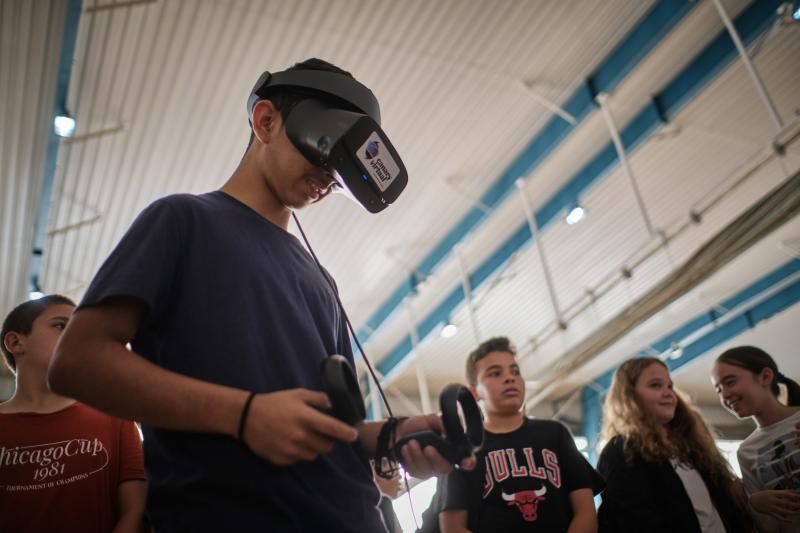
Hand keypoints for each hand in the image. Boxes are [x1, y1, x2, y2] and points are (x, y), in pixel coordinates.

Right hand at [242, 389, 357, 464]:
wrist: (247, 417)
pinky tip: (291, 442)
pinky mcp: (282, 459)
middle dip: (327, 440)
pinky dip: (299, 453)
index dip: (346, 433)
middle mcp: (300, 436)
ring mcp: (290, 450)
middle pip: (326, 446)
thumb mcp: (297, 394)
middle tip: (320, 432)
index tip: (354, 436)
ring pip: (313, 455)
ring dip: (314, 448)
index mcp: (305, 418)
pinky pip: (299, 459)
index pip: (332, 428)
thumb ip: (318, 398)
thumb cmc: (275, 402)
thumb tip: (333, 405)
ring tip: (305, 437)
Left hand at [394, 414, 475, 477]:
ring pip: (428, 470)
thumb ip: (441, 422)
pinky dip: (409, 458)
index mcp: (452, 448)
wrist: (400, 431)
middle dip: (435, 459)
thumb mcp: (431, 420)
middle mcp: (443, 461)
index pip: (467, 460)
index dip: (469, 462)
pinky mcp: (418, 472)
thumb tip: (448, 428)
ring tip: (411, 442)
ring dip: (418, 455)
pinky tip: (406, 448)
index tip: (465, 461)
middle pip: (444, 468)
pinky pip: (415, 471)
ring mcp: (431, 468)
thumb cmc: (419, 426)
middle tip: (427, 448)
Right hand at [750, 490, 799, 520]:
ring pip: (783, 511)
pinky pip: (777, 517)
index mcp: (773, 494)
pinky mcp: (769, 512)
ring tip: (799, 513)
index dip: (794, 496)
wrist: (752, 500)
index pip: (785, 494)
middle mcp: (772, 500)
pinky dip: (784, 519)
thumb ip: (783, 492)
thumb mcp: (772, 492)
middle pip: (786, 503)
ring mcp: (770, 507)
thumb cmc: (764, 495)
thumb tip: (794, 491)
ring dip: (792, 513)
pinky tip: (790, 521)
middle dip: (795, 505)